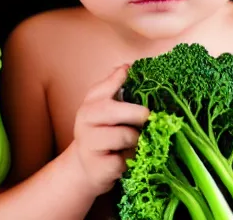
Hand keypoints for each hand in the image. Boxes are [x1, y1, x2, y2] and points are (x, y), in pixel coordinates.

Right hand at [72, 64, 149, 196]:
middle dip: (136, 113)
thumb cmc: (102, 132)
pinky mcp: (97, 167)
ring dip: (136, 140)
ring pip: (124, 135)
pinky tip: (122, 158)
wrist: (86, 168)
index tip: (128, 70)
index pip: (102, 88)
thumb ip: (114, 88)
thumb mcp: (104, 109)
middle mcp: (85, 121)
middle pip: (113, 111)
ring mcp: (89, 144)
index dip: (116, 79)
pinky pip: (124, 159)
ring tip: (132, 142)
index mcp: (90, 104)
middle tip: (147, 116)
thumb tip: (126, 66)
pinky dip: (129, 159)